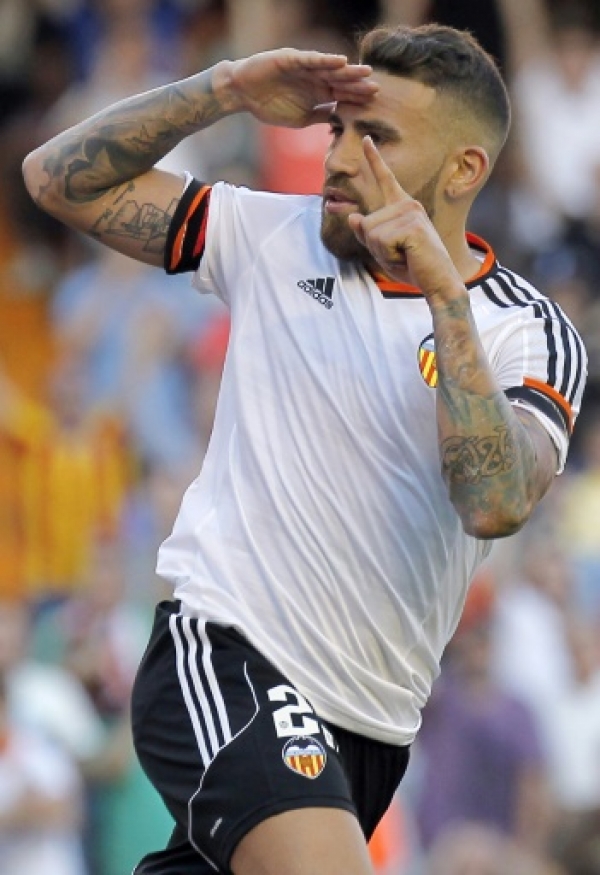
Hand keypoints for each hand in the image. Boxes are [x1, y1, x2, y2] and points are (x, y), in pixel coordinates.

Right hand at [223, 49, 377, 127]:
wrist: (244, 94)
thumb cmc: (270, 106)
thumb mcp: (301, 119)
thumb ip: (321, 117)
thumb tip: (340, 122)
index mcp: (318, 93)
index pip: (342, 95)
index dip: (357, 99)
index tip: (374, 105)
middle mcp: (315, 78)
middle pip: (341, 81)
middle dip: (358, 85)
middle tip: (377, 88)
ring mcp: (304, 67)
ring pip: (330, 69)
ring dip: (348, 71)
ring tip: (365, 72)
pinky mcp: (291, 59)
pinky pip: (311, 59)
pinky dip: (325, 60)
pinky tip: (340, 61)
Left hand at [348, 137, 464, 300]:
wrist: (437, 281)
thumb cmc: (412, 266)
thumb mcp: (384, 250)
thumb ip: (367, 234)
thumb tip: (352, 217)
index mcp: (402, 207)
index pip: (386, 179)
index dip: (374, 159)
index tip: (367, 139)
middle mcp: (408, 204)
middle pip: (366, 223)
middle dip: (375, 246)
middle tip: (399, 254)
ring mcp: (411, 213)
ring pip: (371, 233)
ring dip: (382, 252)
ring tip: (405, 255)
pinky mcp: (412, 226)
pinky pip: (381, 242)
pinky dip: (389, 256)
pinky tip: (407, 256)